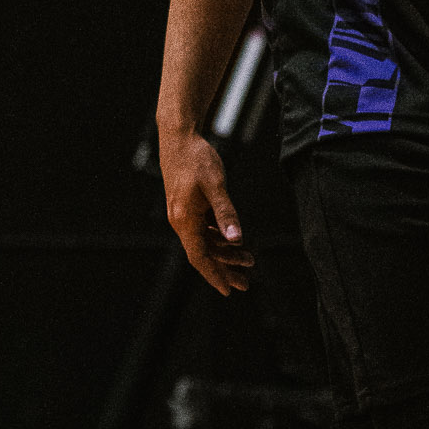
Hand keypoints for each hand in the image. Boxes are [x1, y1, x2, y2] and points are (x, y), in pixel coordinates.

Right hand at [159, 124, 254, 294]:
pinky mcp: (187, 207)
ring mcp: (183, 215)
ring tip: (249, 261)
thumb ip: (226, 213)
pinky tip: (234, 241)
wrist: (179, 138)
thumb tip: (237, 239)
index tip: (229, 291)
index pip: (200, 258)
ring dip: (225, 254)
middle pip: (204, 254)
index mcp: (185, 220)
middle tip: (247, 283)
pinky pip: (203, 231)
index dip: (215, 276)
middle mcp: (181, 222)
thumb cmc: (197, 159)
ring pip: (205, 243)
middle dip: (225, 270)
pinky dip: (219, 239)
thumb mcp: (216, 185)